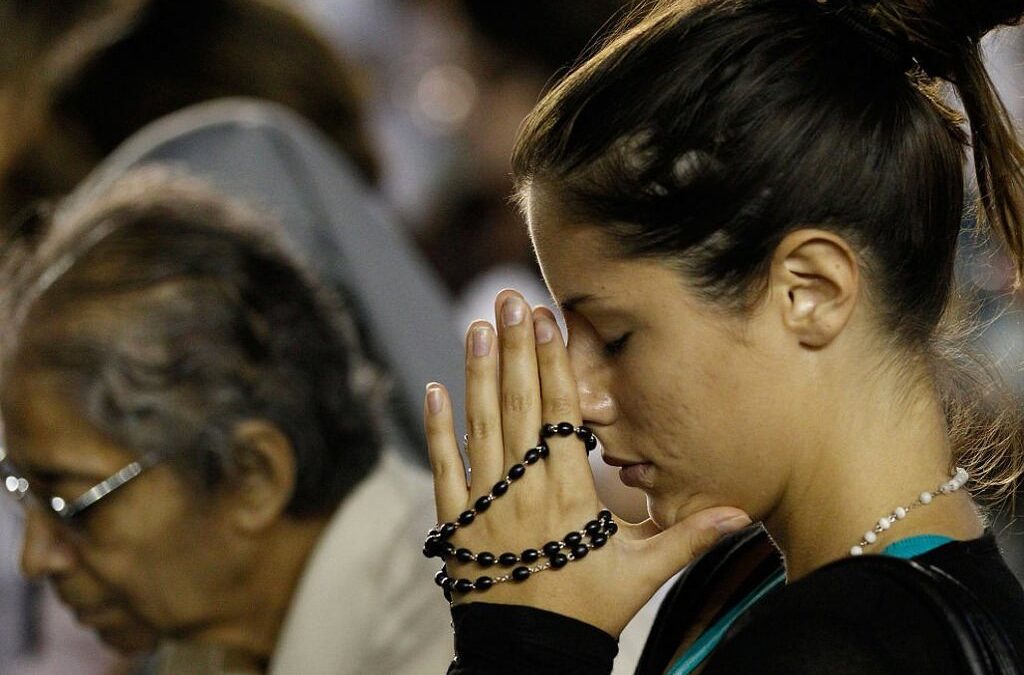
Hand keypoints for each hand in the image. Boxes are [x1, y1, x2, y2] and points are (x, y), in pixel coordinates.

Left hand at [424, 290, 750, 636]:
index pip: (560, 415)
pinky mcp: (455, 522)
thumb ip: (688, 538)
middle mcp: (524, 490)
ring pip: (481, 427)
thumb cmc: (586, 613)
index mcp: (569, 495)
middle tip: (509, 300)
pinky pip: (442, 467)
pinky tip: (433, 389)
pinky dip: (437, 428)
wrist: (528, 656)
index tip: (548, 320)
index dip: (554, 364)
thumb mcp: (641, 576)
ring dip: (477, 374)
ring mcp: (485, 504)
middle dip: (515, 349)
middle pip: (519, 406)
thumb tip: (742, 514)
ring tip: (475, 326)